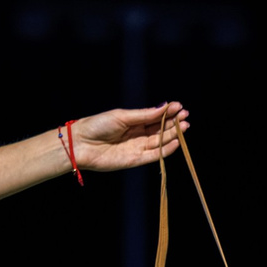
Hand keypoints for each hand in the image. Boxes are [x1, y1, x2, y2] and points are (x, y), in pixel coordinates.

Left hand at [69, 103, 193, 172]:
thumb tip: (164, 106)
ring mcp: (137, 148)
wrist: (81, 144)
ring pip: (160, 142)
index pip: (155, 117)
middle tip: (186, 116)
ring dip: (173, 135)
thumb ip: (144, 115)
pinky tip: (176, 142)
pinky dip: (166, 150)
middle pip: (160, 129)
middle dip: (174, 123)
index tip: (180, 106)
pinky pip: (154, 156)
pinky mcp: (135, 160)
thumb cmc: (97, 125)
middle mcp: (137, 135)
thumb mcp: (123, 116)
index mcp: (133, 122)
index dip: (168, 112)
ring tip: (185, 126)